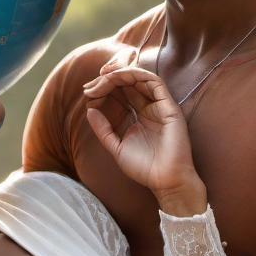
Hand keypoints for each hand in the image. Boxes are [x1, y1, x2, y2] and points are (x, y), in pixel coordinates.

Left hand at [83, 64, 206, 215]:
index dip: (103, 89)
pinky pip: (154, 82)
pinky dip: (136, 75)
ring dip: (119, 74)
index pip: (120, 94)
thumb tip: (89, 109)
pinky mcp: (169, 106)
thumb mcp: (115, 147)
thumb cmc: (144, 168)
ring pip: (140, 78)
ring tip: (102, 79)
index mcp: (138, 117)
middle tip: (90, 85)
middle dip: (107, 80)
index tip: (86, 92)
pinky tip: (118, 78)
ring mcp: (160, 106)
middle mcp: (149, 108)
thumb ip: (103, 129)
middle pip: (128, 84)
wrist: (164, 181)